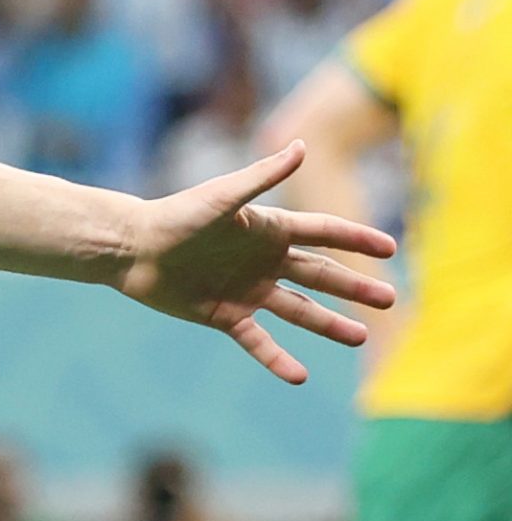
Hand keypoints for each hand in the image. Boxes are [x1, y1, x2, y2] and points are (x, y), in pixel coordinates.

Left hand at [117, 142, 398, 383]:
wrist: (131, 248)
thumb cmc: (175, 215)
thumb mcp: (223, 197)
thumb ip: (263, 175)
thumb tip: (301, 145)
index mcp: (268, 229)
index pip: (323, 233)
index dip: (356, 238)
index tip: (390, 247)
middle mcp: (263, 260)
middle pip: (320, 275)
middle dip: (355, 286)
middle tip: (389, 299)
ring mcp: (246, 290)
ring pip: (298, 309)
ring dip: (328, 324)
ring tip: (360, 336)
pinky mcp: (224, 315)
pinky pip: (257, 341)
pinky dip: (277, 358)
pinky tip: (299, 376)